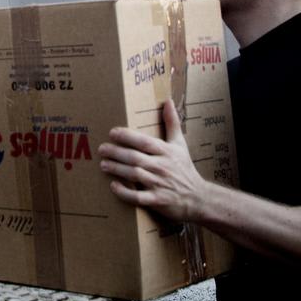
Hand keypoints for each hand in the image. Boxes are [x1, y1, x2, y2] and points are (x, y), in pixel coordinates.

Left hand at [98, 99, 209, 223]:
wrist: (199, 197)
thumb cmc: (185, 168)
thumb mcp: (180, 144)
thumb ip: (172, 123)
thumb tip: (168, 101)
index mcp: (166, 152)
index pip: (145, 142)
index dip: (128, 137)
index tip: (112, 132)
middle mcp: (162, 167)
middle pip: (136, 158)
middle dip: (117, 152)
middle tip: (101, 148)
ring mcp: (160, 184)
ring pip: (135, 175)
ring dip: (117, 169)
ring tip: (103, 164)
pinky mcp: (158, 200)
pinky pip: (138, 197)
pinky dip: (125, 192)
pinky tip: (113, 186)